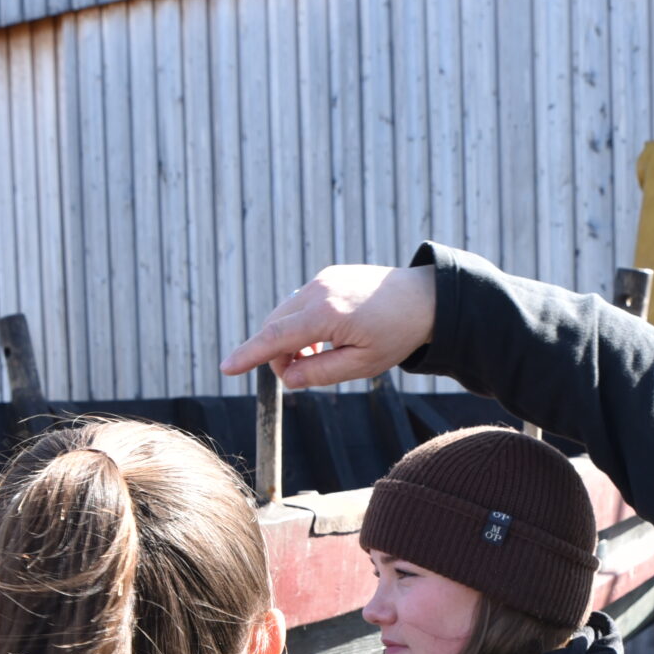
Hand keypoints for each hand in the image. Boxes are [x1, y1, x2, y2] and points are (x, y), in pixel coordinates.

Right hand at [221, 265, 435, 389]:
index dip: (249, 355)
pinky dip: (301, 323)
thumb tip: (288, 378)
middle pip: (275, 326)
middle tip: (298, 376)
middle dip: (277, 354)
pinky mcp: (328, 275)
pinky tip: (325, 337)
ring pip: (285, 313)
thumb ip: (321, 373)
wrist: (426, 298)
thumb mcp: (362, 365)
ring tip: (317, 357)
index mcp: (326, 315)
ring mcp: (322, 279)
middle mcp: (318, 291)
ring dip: (289, 339)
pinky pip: (300, 302)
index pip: (275, 338)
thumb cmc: (398, 334)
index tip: (227, 368)